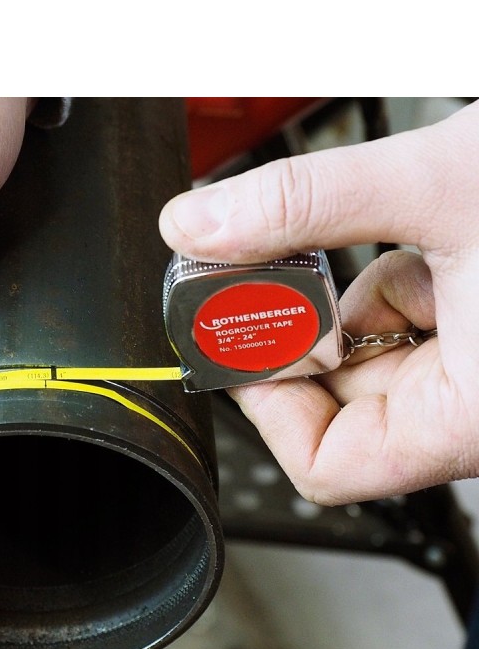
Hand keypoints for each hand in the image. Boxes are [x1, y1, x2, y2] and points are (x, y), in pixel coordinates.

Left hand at [160, 100, 478, 504]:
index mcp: (475, 416)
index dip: (269, 408)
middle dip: (303, 335)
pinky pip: (414, 321)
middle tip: (267, 272)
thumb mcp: (442, 182)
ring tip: (361, 238)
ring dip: (348, 297)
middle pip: (341, 407)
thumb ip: (305, 204)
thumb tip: (197, 226)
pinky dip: (391, 280)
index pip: (328, 466)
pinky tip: (412, 234)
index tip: (241, 340)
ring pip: (374, 356)